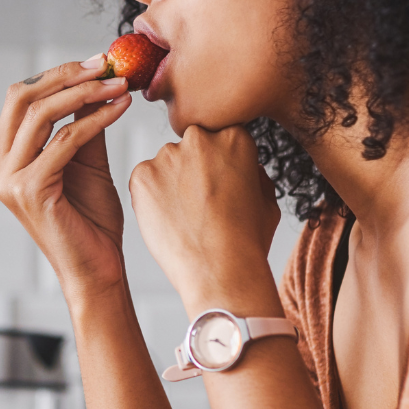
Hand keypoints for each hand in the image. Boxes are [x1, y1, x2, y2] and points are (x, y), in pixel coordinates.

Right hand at [0, 60, 133, 297]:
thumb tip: (94, 81)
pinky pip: (65, 140)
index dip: (57, 74)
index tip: (97, 62)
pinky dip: (96, 119)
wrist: (98, 269)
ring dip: (84, 93)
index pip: (20, 100)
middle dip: (65, 75)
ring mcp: (9, 181)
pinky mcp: (29, 190)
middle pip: (21, 98)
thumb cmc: (92, 222)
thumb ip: (82, 124)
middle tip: (105, 65)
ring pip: (41, 115)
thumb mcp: (86, 162)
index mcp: (5, 160)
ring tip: (118, 84)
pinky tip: (120, 108)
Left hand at [128, 125, 280, 310]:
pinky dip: (151, 198)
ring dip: (171, 183)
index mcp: (234, 137)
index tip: (220, 187)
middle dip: (194, 170)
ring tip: (185, 218)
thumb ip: (252, 172)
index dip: (219, 166)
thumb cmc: (247, 241)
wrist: (220, 271)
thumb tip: (242, 166)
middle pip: (191, 148)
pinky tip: (168, 221)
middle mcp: (198, 138)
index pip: (219, 139)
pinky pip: (144, 181)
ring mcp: (167, 155)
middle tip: (200, 204)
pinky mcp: (141, 175)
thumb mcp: (267, 199)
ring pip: (165, 165)